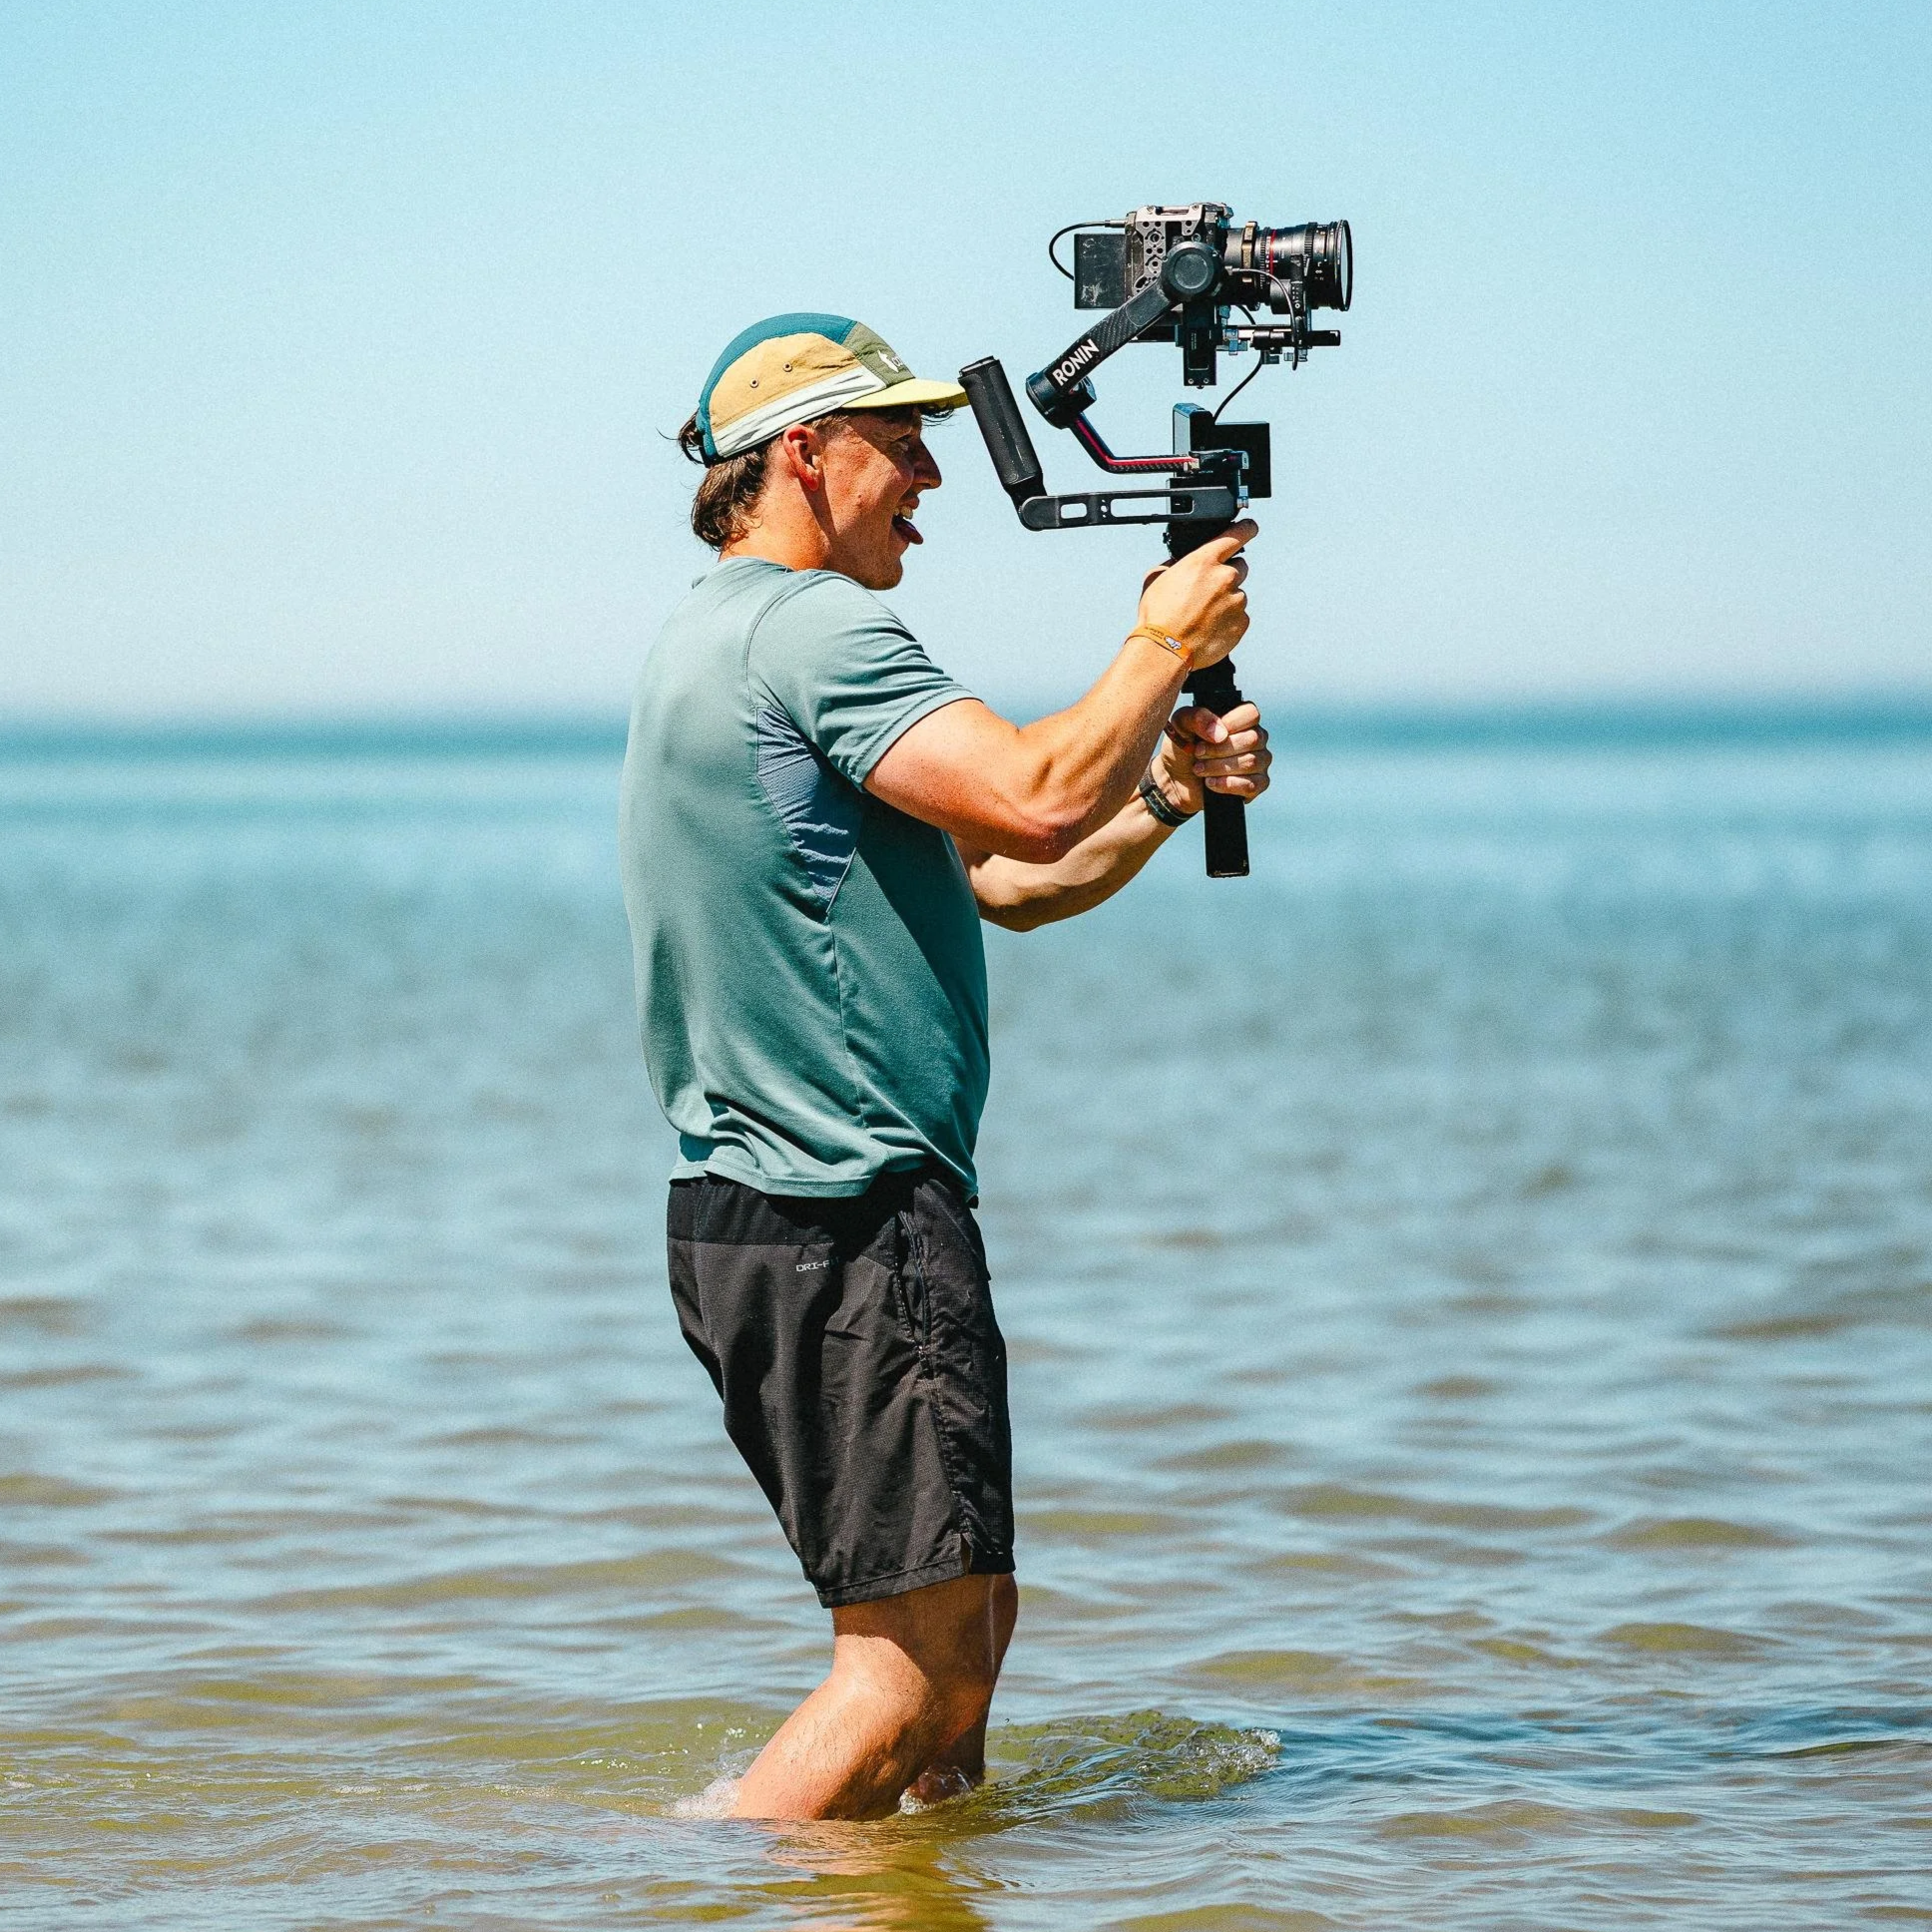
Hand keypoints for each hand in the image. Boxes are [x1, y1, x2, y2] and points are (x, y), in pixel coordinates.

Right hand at [1136, 520, 1255, 669]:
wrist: (1164, 649)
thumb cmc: (1158, 616)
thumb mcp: (1156, 578)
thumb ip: (1174, 564)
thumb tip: (1178, 564)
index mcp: (1204, 561)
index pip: (1236, 535)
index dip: (1246, 529)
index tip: (1250, 527)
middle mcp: (1225, 578)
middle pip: (1240, 567)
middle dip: (1227, 576)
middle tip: (1207, 593)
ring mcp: (1236, 601)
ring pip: (1238, 595)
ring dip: (1226, 601)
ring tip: (1203, 616)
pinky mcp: (1241, 623)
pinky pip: (1240, 617)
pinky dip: (1228, 620)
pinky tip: (1209, 627)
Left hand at [1148, 701, 1271, 816]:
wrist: (1175, 779)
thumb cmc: (1182, 748)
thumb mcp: (1181, 725)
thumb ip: (1196, 717)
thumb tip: (1221, 734)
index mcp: (1241, 719)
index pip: (1251, 713)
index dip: (1230, 724)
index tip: (1207, 736)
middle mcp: (1255, 738)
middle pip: (1252, 739)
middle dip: (1219, 750)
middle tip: (1198, 754)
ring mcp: (1259, 761)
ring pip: (1251, 762)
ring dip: (1219, 768)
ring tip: (1200, 769)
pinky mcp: (1257, 784)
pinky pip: (1252, 784)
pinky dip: (1228, 784)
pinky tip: (1211, 783)